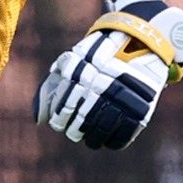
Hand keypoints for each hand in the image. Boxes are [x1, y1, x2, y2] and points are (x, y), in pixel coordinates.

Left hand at [38, 0, 182, 149]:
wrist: (143, 40)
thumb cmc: (103, 52)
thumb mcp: (77, 58)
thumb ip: (55, 84)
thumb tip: (39, 118)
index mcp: (83, 74)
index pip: (65, 107)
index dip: (60, 119)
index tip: (58, 122)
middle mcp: (101, 87)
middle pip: (81, 121)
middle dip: (74, 130)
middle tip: (73, 131)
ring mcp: (122, 99)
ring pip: (101, 131)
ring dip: (92, 139)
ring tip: (90, 138)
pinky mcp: (141, 108)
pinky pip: (123, 136)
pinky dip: (113, 141)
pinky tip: (108, 140)